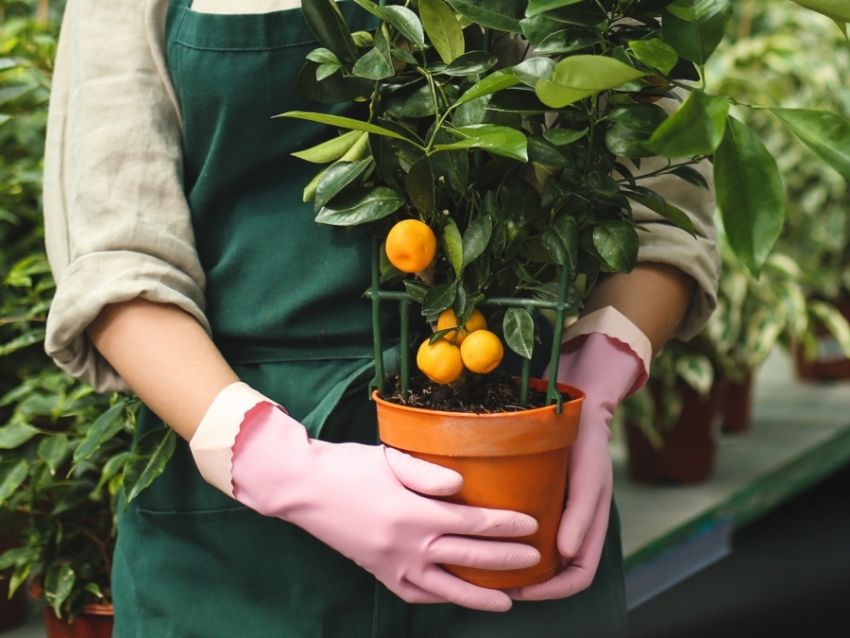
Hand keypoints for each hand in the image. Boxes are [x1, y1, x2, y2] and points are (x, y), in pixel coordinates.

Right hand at [230, 402, 540, 611]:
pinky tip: (456, 598)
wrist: (304, 489)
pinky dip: (441, 598)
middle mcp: (407, 547)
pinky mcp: (380, 573)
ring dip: (480, 595)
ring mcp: (392, 566)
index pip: (473, 523)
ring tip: (509, 601)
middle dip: (506, 560)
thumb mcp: (390, 458)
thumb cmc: (348, 466)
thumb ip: (429, 474)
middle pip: (469, 557)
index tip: (532, 524)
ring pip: (446, 587)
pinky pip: (417, 594)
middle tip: (535, 560)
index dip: (506, 525)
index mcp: (413, 514)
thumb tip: (462, 487)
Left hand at [508, 332, 643, 600]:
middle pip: (555, 570)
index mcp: (591, 525)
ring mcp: (556, 509)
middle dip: (529, 583)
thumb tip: (565, 556)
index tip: (522, 590)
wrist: (577, 403)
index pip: (578, 575)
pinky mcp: (537, 493)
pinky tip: (482, 530)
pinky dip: (506, 535)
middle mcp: (573, 522)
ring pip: (537, 551)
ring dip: (514, 562)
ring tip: (484, 562)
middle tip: (495, 583)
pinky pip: (524, 524)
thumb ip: (581, 515)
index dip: (554, 591)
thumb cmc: (586, 442)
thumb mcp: (588, 477)